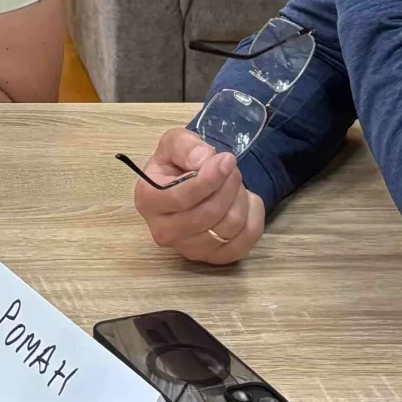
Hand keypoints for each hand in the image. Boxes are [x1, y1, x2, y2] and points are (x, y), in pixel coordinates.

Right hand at [132, 128, 263, 264]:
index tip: (227, 159)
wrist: (188, 185)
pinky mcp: (215, 258)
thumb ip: (185, 145)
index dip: (210, 179)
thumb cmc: (177, 164)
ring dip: (240, 196)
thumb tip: (204, 159)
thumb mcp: (175, 142)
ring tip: (233, 184)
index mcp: (148, 201)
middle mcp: (164, 232)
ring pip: (231, 225)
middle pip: (210, 213)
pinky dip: (253, 214)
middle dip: (228, 184)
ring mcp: (190, 249)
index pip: (181, 198)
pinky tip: (243, 201)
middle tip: (231, 168)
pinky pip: (248, 238)